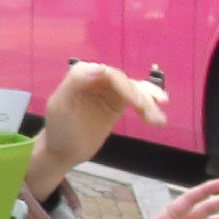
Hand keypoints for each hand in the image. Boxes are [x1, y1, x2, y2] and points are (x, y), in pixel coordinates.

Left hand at [26, 63, 168, 196]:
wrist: (64, 150)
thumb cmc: (58, 128)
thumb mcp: (60, 105)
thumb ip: (76, 82)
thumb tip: (101, 68)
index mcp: (81, 74)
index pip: (108, 74)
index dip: (123, 85)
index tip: (135, 102)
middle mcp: (98, 78)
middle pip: (124, 82)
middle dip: (139, 96)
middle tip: (149, 113)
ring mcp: (110, 90)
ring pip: (134, 90)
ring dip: (148, 103)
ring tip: (157, 120)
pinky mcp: (118, 103)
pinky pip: (137, 100)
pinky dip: (149, 108)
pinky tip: (159, 120)